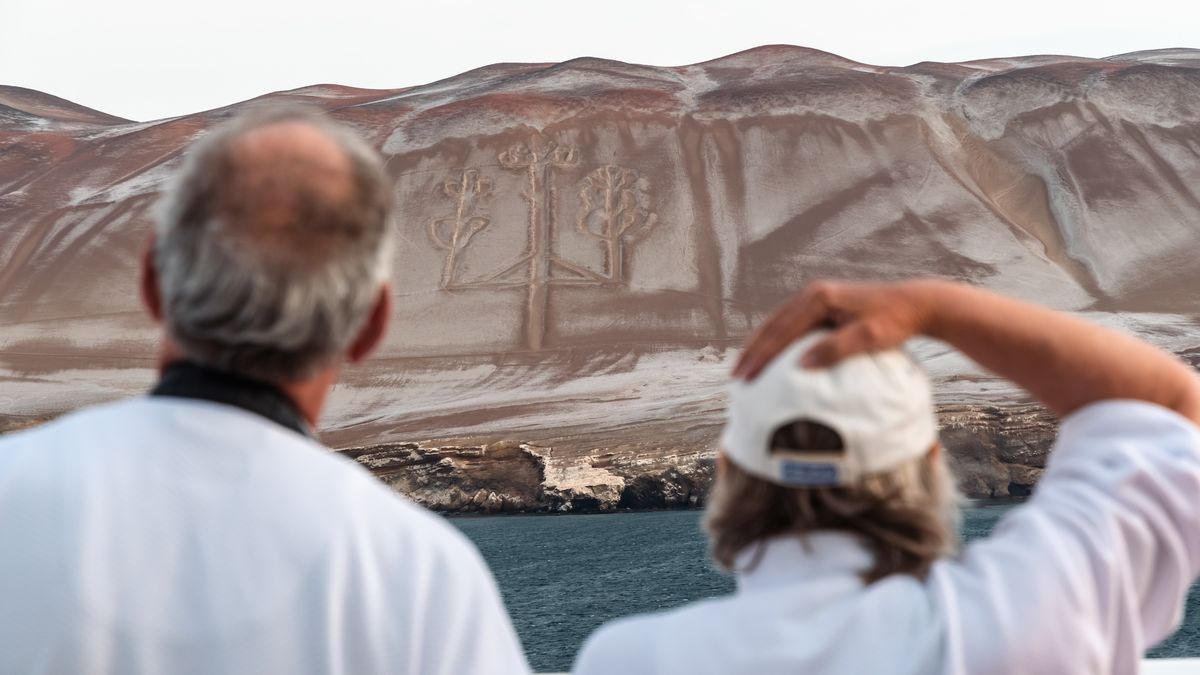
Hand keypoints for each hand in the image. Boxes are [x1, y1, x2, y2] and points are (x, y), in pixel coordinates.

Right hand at [732, 280, 937, 379]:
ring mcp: (815, 296)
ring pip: (777, 323)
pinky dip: (774, 339)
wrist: (915, 303)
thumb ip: (835, 349)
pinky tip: (768, 354)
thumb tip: (801, 364)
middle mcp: (812, 294)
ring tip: (744, 366)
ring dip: (759, 345)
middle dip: (752, 352)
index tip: (746, 377)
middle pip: (772, 326)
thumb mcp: (868, 337)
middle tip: (735, 377)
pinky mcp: (822, 303)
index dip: (760, 356)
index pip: (780, 332)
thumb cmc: (895, 322)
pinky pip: (789, 323)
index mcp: (818, 299)